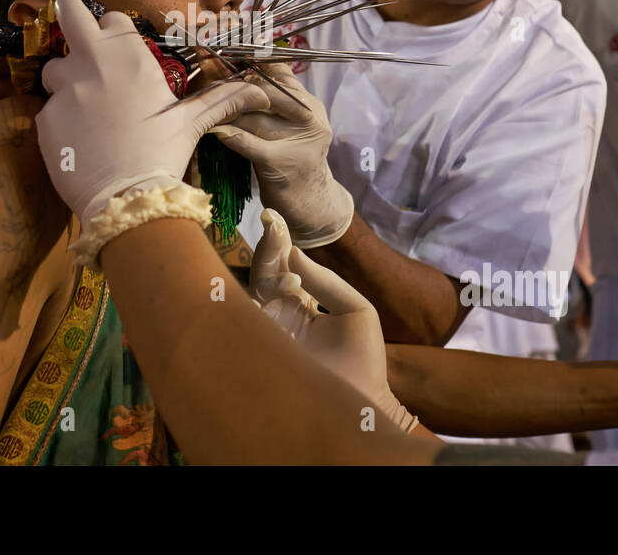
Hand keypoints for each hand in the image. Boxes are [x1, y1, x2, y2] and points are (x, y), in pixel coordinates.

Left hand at [35, 0, 269, 223]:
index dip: (112, 30)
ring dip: (66, 79)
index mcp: (130, 57)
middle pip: (68, 13)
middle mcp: (93, 64)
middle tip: (65, 8)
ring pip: (53, 68)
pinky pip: (49, 109)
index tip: (114, 42)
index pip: (112, 20)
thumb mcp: (191, 123)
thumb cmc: (163, 155)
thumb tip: (260, 92)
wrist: (127, 200)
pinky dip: (61, 119)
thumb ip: (221, 100)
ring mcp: (64, 90)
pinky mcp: (45, 118)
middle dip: (67, 9)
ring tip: (86, 107)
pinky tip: (81, 141)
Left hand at [209, 63, 352, 247]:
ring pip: (252, 115)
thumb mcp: (288, 125)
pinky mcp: (280, 164)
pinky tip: (213, 130)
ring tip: (203, 102)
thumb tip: (237, 67)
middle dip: (234, 84)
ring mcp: (297, 142)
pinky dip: (227, 134)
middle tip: (208, 77)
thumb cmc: (290, 159)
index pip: (280, 72)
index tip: (224, 52)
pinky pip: (246, 141)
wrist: (310, 203)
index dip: (251, 60)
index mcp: (310, 105)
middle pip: (265, 91)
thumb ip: (271, 99)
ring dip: (224, 109)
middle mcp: (309, 119)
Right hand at [249, 208, 415, 431]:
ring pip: (254, 288)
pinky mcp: (264, 347)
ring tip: (279, 240)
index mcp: (299, 303)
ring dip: (266, 262)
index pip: (282, 266)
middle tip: (272, 220)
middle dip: (267, 245)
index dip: (278, 241)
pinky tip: (290, 285)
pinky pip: (252, 315)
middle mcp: (279, 314)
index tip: (275, 216)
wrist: (365, 401)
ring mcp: (269, 330)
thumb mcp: (354, 308)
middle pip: (264, 272)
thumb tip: (295, 252)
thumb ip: (326, 280)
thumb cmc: (364, 358)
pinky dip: (267, 295)